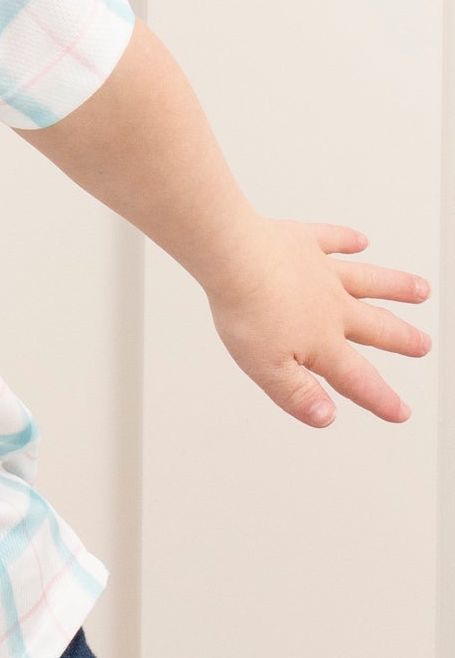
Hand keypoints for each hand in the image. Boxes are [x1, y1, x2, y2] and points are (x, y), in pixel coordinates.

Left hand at [206, 217, 432, 426]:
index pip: (357, 378)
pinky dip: (346, 240)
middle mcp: (331, 306)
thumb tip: (327, 418)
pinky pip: (330, 240)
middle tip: (423, 345)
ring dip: (396, 286)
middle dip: (402, 339)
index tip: (401, 412)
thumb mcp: (268, 369)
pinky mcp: (302, 242)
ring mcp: (321, 272)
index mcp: (322, 342)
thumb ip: (298, 394)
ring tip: (420, 291)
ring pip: (367, 281)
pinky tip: (360, 241)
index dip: (380, 399)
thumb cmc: (247, 313)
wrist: (234, 260)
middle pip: (375, 326)